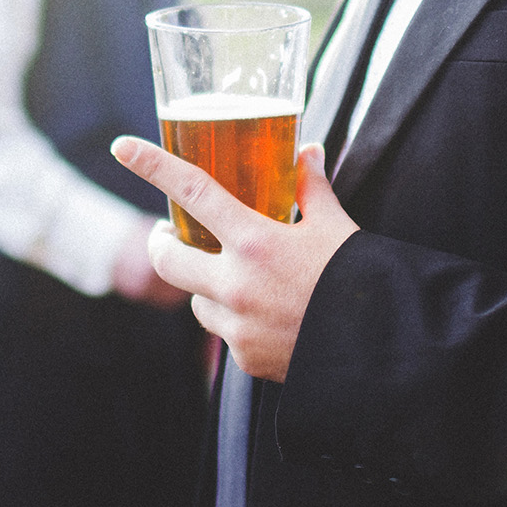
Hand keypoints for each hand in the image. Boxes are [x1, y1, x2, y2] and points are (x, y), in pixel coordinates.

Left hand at [109, 140, 357, 382]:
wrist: (385, 349)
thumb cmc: (360, 279)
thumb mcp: (335, 226)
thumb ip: (312, 187)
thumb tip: (307, 153)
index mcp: (256, 242)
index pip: (192, 191)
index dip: (152, 165)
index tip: (122, 147)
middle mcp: (236, 285)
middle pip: (167, 259)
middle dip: (161, 245)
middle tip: (171, 236)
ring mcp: (236, 327)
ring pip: (197, 300)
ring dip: (207, 286)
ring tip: (239, 278)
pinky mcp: (245, 359)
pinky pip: (226, 333)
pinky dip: (238, 321)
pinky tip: (269, 316)